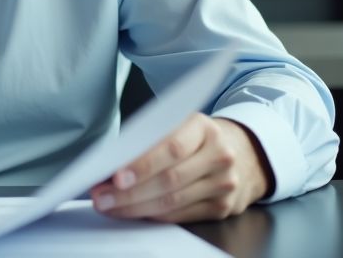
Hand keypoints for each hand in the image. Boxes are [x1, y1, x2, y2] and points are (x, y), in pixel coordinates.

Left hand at [90, 113, 271, 222]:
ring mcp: (224, 183)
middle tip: (102, 197)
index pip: (171, 148)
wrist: (240, 153)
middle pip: (169, 180)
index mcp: (203, 127)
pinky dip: (152, 215)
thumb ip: (149, 140)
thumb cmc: (193, 138)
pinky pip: (180, 215)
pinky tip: (133, 212)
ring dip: (135, 207)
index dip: (142, 165)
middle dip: (129, 192)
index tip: (116, 177)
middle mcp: (219, 154)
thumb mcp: (176, 126)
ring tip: (110, 206)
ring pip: (172, 202)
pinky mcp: (223, 207)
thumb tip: (111, 164)